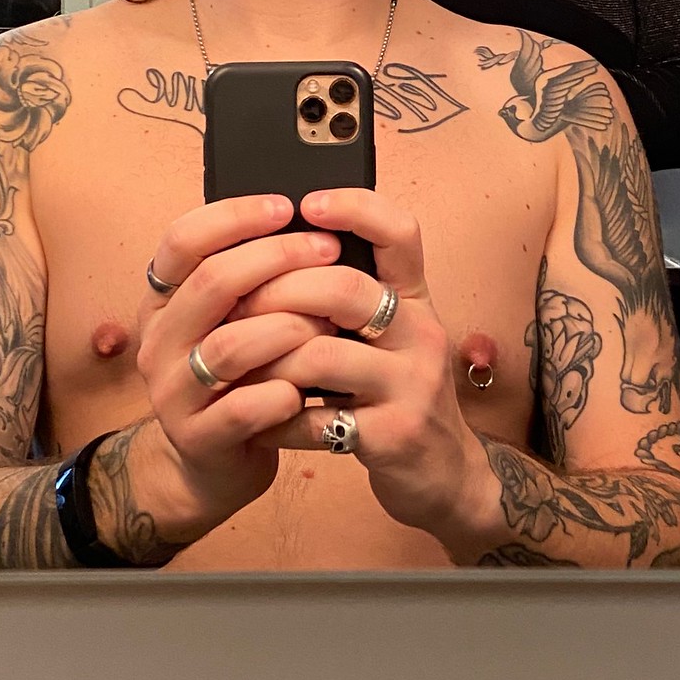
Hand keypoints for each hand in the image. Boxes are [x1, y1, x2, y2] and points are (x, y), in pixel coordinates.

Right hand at [134, 195, 340, 544]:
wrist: (210, 464)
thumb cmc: (236, 376)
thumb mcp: (229, 320)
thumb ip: (250, 279)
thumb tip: (306, 218)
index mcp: (164, 300)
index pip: (184, 240)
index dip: (235, 217)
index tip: (287, 206)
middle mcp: (159, 341)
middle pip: (212, 282)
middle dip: (277, 259)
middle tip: (328, 250)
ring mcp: (173, 393)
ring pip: (230, 345)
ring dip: (287, 327)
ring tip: (329, 323)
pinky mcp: (198, 439)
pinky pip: (242, 409)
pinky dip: (280, 392)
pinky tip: (307, 386)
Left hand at [237, 189, 484, 543]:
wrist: (445, 475)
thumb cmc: (397, 392)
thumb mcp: (389, 337)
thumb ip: (348, 298)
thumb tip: (273, 253)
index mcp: (414, 299)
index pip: (400, 232)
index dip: (355, 208)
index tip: (305, 203)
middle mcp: (420, 333)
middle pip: (347, 289)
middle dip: (280, 292)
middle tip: (236, 306)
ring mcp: (411, 386)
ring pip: (322, 355)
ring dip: (266, 360)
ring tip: (235, 366)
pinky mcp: (393, 436)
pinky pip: (317, 420)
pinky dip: (276, 418)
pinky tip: (256, 418)